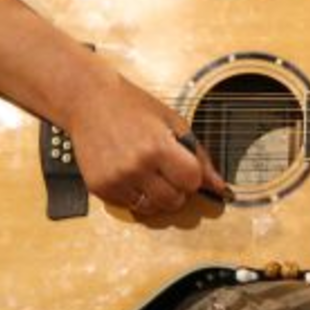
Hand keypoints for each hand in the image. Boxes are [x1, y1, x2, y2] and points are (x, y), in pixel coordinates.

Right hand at [65, 67, 227, 215]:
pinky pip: (129, 207)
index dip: (193, 176)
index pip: (192, 182)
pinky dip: (135, 196)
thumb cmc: (133, 106)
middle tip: (168, 170)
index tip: (185, 166)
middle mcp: (136, 166)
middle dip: (178, 189)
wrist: (89, 101)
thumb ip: (199, 155)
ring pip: (152, 209)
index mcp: (158, 146)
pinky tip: (131, 174)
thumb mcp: (173, 121)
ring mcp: (116, 180)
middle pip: (173, 201)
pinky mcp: (99, 188)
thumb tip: (220, 186)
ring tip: (150, 172)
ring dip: (157, 196)